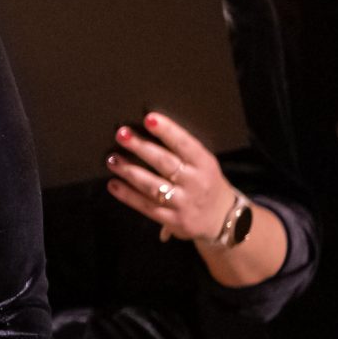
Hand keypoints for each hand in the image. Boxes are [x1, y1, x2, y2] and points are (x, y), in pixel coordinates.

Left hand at [104, 112, 236, 242]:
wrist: (224, 219)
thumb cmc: (206, 183)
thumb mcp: (204, 165)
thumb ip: (182, 152)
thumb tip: (150, 128)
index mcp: (205, 164)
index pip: (185, 144)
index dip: (168, 131)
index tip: (149, 118)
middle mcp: (196, 183)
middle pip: (165, 162)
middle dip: (141, 147)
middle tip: (122, 134)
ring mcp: (184, 203)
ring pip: (152, 185)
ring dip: (129, 171)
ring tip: (112, 160)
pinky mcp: (173, 220)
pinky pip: (146, 206)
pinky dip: (128, 195)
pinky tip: (114, 184)